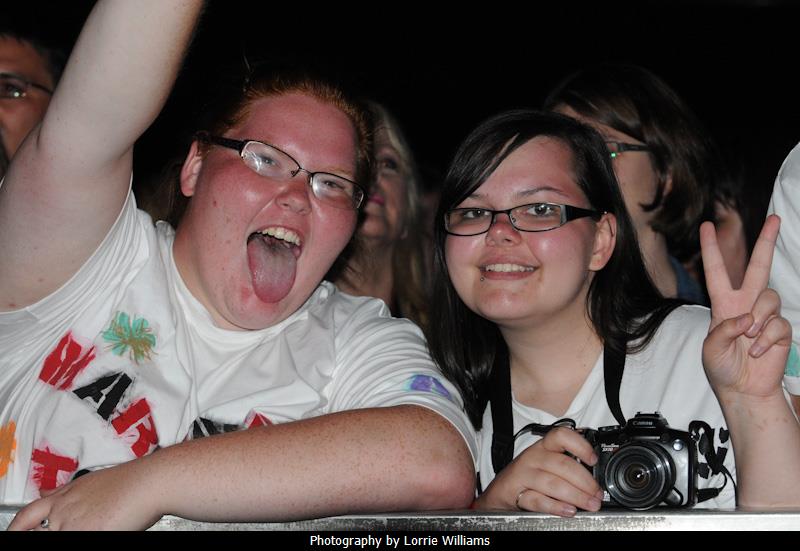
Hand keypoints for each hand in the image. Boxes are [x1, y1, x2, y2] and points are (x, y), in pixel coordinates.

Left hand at [7, 460, 162, 530]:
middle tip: (50, 532)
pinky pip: (78, 540)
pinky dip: (91, 536)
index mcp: (64, 496)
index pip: (25, 516)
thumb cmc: (133, 480)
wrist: (150, 481)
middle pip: (37, 531)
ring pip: (57, 535)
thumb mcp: (92, 481)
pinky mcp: (86, 534)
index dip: (18, 528)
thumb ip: (66, 492)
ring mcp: (72, 524)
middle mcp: (64, 510)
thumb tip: (47, 494)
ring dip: (72, 532)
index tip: (17, 531)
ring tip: (93, 528)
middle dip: (38, 534)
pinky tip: (103, 531)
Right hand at [474, 427, 603, 516]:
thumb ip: (568, 464)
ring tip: (589, 504)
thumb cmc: (528, 476)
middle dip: (585, 481)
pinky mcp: (515, 492)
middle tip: (597, 494)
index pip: (561, 436)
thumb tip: (596, 475)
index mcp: (544, 447)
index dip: (580, 446)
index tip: (593, 460)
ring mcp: (523, 474)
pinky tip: (569, 510)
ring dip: (576, 495)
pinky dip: (555, 506)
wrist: (500, 492)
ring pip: (553, 483)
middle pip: (563, 465)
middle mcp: (533, 457)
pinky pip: (537, 499)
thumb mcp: (547, 464)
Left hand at [701, 214, 791, 400]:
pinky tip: (757, 352)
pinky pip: (778, 324)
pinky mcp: (781, 330)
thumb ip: (723, 331)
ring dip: (759, 318)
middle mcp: (746, 304)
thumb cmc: (722, 367)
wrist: (743, 390)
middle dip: (766, 242)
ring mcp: (765, 316)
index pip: (716, 272)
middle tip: (774, 218)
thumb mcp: (710, 348)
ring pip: (770, 297)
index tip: (706, 226)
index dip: (712, 249)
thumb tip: (746, 318)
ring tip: (748, 339)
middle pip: (758, 266)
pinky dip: (766, 339)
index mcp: (724, 304)